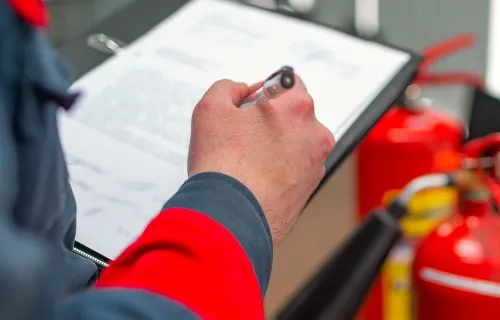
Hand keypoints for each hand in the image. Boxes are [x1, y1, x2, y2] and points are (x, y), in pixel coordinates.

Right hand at [188, 77, 334, 243]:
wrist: (230, 218)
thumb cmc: (223, 166)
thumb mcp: (210, 108)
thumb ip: (228, 88)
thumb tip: (240, 91)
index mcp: (296, 107)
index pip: (289, 82)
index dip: (265, 90)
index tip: (252, 103)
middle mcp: (314, 134)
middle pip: (294, 113)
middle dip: (271, 119)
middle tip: (244, 134)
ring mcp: (315, 163)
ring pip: (296, 142)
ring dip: (277, 144)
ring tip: (247, 160)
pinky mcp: (310, 188)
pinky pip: (296, 167)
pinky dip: (280, 168)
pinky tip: (256, 176)